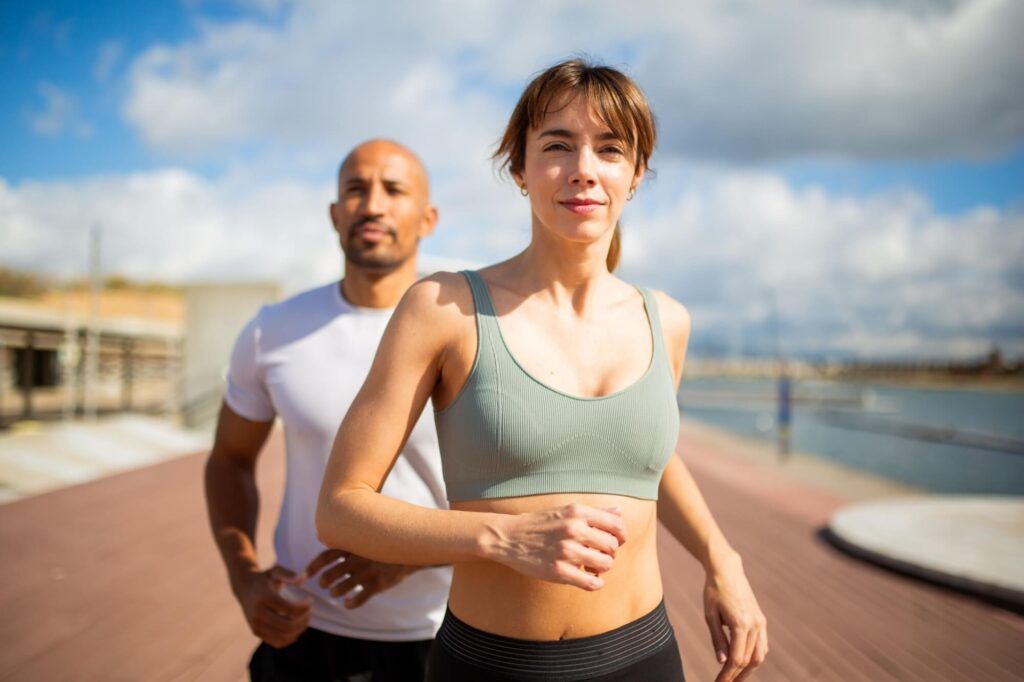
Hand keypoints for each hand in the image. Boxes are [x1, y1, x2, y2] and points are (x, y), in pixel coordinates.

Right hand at [234, 565, 311, 647]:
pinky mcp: (256, 632)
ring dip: (299, 630)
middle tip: (310, 611)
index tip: (310, 600)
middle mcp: (258, 614)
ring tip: (305, 619)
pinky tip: (296, 629)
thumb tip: (305, 578)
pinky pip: (277, 642)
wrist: (244, 586)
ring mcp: (256, 625)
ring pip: (284, 636)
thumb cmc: (264, 577)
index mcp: (264, 598)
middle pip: (288, 625)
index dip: (305, 607)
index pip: (291, 609)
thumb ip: (290, 574)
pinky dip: (289, 638)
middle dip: (304, 620)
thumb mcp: (276, 570)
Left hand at [305, 549, 415, 607]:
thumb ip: (342, 541)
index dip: (312, 567)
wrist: (411, 551)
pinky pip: (360, 598)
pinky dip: (351, 603)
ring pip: (343, 587)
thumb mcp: (363, 538)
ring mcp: (369, 571)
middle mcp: (358, 558)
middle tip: (324, 585)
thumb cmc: (381, 546)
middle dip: (324, 581)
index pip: (326, 556)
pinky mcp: (379, 583)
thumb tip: (319, 536)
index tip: (303, 577)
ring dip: (336, 592)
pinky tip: (348, 604)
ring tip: (335, 593)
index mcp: (353, 546)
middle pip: (332, 573)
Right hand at [483, 503, 625, 590]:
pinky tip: (590, 578)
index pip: (617, 525)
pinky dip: (596, 583)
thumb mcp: (566, 510)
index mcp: (578, 512)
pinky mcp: (559, 571)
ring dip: (602, 567)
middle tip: (599, 554)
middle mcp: (574, 529)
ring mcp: (566, 551)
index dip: (621, 536)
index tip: (615, 541)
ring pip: (605, 564)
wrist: (509, 537)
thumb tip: (620, 511)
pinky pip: (592, 583)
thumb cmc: (540, 524)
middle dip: (610, 553)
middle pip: (613, 546)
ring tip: (592, 566)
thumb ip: (594, 512)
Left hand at [703, 552, 767, 681]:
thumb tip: (722, 662)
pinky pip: (762, 645)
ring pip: (759, 655)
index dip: (728, 674)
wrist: (727, 570)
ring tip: (735, 678)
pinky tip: (744, 663)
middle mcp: (755, 624)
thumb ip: (717, 639)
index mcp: (741, 624)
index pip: (736, 658)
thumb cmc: (714, 591)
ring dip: (748, 669)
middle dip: (738, 675)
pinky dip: (755, 657)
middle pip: (749, 660)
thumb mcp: (710, 615)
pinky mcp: (761, 620)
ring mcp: (760, 622)